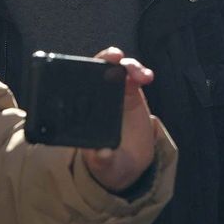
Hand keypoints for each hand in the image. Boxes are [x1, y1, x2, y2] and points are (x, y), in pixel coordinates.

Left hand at [80, 47, 159, 193]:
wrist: (130, 164)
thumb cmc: (111, 163)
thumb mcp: (105, 166)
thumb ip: (103, 161)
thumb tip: (102, 153)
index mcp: (82, 113)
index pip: (77, 86)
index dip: (81, 72)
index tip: (92, 67)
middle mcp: (95, 99)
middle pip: (97, 70)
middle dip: (105, 59)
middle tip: (116, 57)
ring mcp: (112, 93)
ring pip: (117, 70)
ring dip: (128, 65)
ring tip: (142, 75)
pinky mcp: (130, 92)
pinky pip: (133, 76)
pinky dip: (139, 72)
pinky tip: (147, 77)